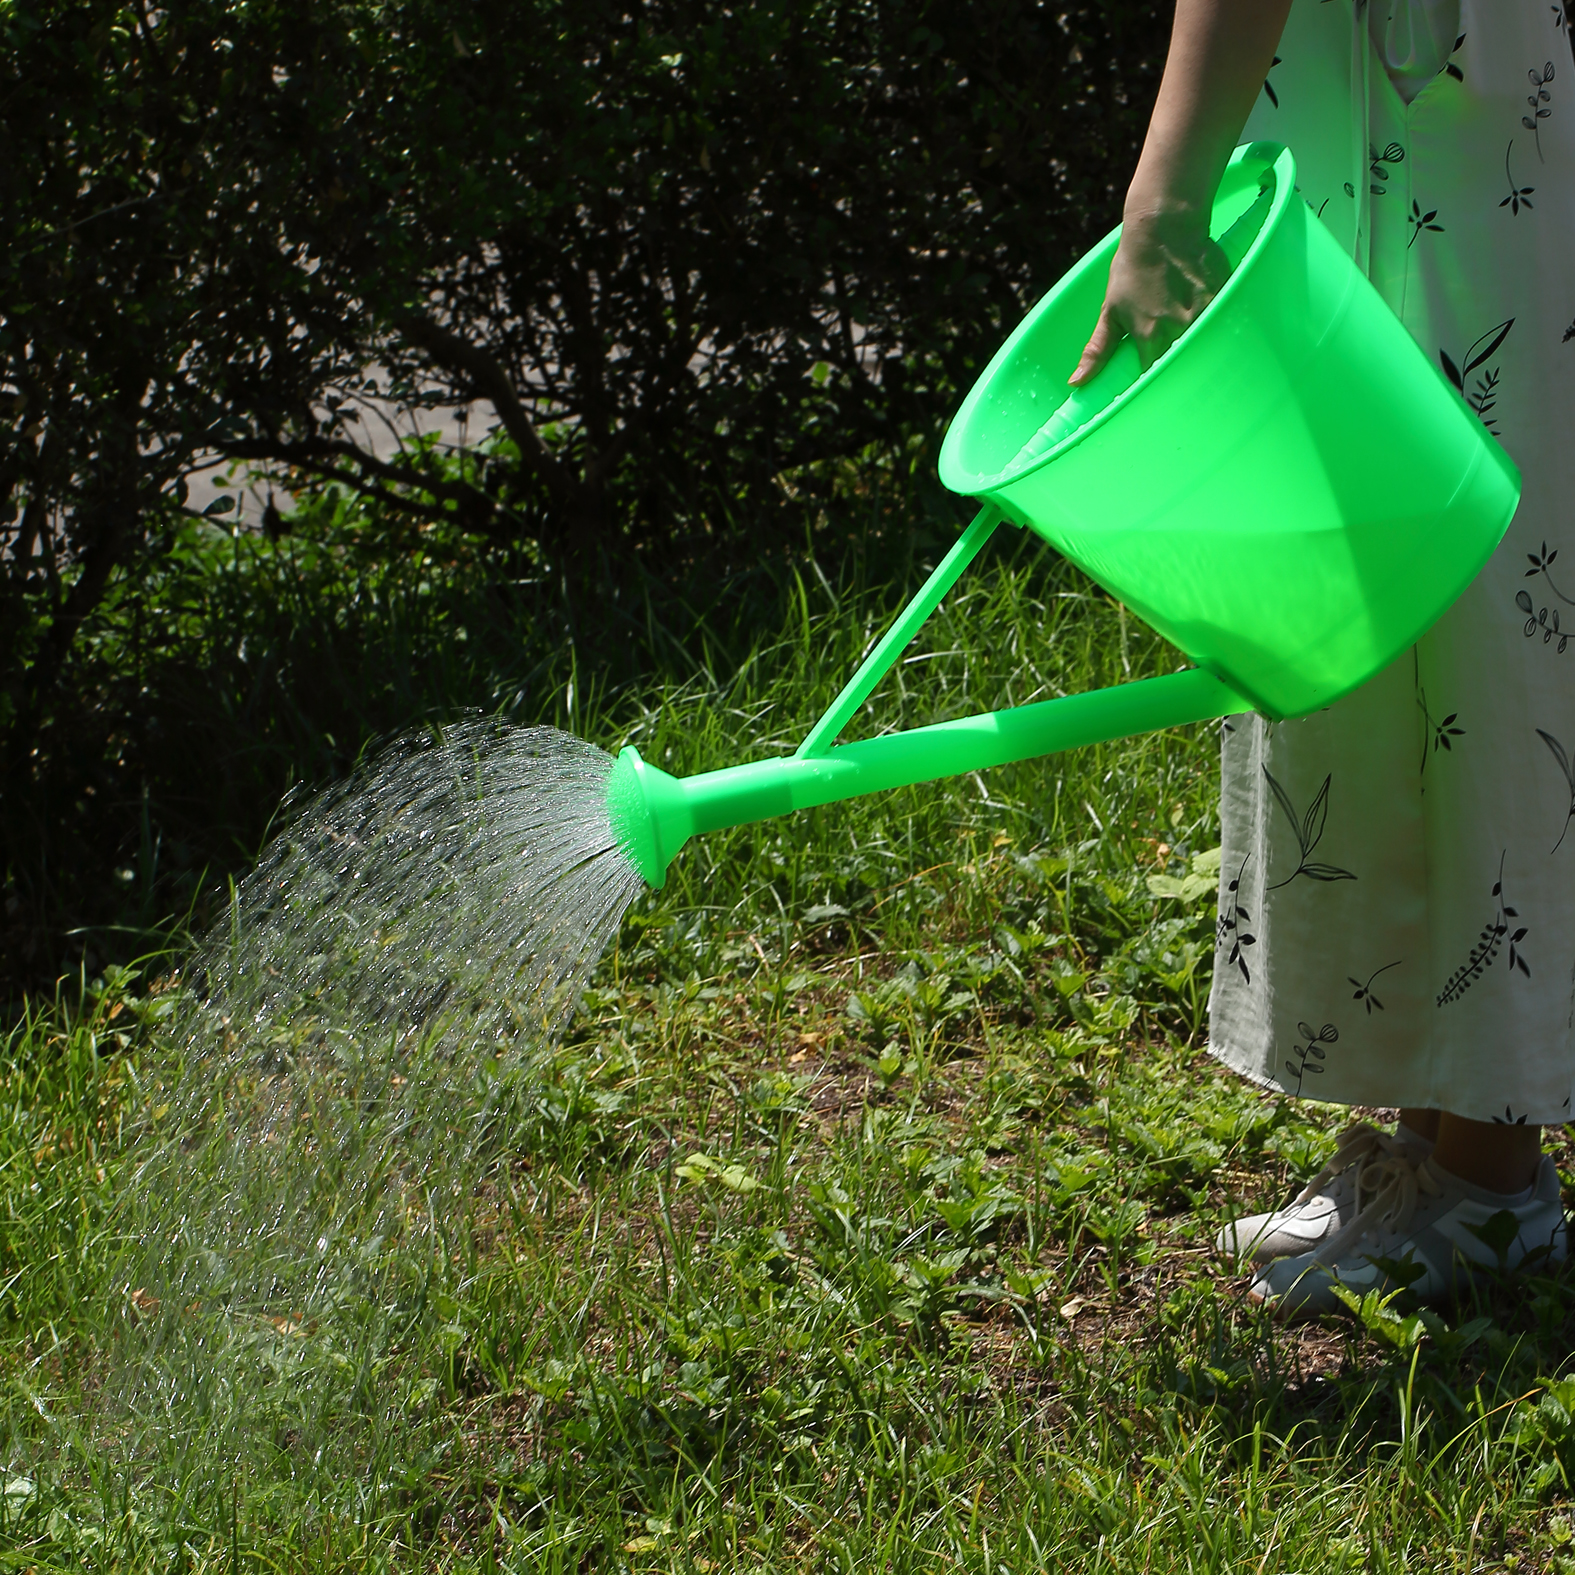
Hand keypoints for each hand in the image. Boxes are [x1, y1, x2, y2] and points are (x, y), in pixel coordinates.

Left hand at [1068, 205, 1229, 386]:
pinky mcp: (1223, 300)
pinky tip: (1201, 310)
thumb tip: (1076, 383)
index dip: (1150, 376)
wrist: (1165, 227)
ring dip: (1193, 344)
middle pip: (1179, 364)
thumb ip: (1097, 351)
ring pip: (1201, 346)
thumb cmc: (1132, 268)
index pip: (1152, 375)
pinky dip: (1211, 324)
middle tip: (1168, 347)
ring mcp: (1203, 315)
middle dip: (1174, 363)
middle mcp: (1178, 330)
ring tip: (1184, 324)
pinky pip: (1218, 324)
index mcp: (1149, 336)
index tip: (1148, 371)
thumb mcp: (1109, 311)